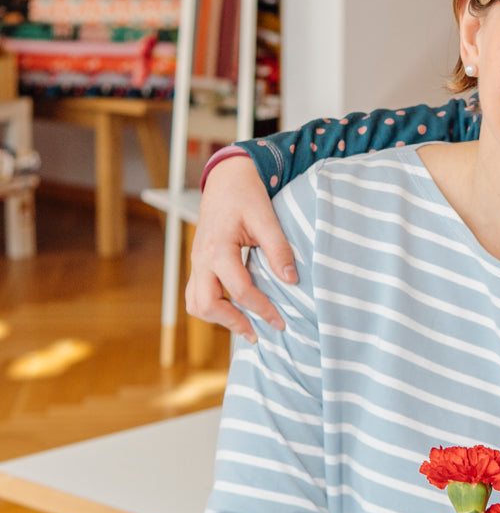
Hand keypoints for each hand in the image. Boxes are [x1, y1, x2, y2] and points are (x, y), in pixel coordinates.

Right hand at [185, 155, 296, 339]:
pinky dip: (212, 307)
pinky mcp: (198, 263)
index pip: (239, 290)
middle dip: (233, 323)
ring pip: (195, 303)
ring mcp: (196, 262)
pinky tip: (234, 310)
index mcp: (218, 248)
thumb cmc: (246, 195)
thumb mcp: (266, 217)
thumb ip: (278, 249)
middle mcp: (201, 258)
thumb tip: (291, 280)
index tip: (280, 321)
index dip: (261, 309)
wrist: (226, 178)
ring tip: (246, 326)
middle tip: (258, 333)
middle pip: (206, 304)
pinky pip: (196, 294)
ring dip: (218, 318)